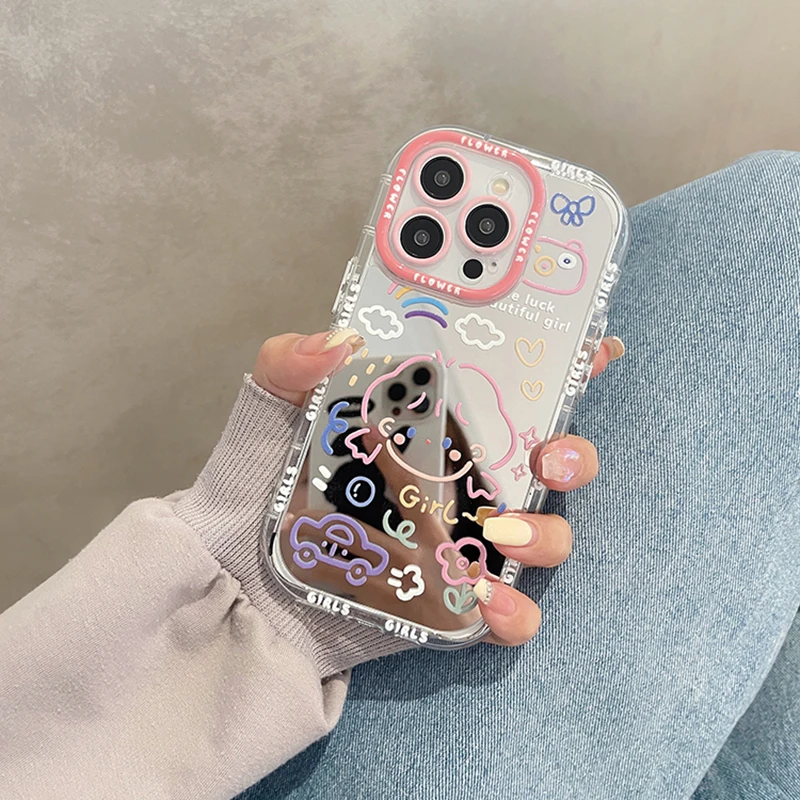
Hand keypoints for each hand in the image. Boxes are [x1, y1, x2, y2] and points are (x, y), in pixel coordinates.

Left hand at [254, 328, 623, 647]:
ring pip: (546, 535)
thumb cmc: (262, 488)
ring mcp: (464, 541)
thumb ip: (290, 363)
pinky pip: (511, 612)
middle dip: (573, 453)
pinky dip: (515, 609)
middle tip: (549, 454)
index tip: (595, 349)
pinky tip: (487, 598)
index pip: (513, 389)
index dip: (564, 368)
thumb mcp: (270, 412)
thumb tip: (341, 339)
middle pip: (552, 462)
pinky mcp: (454, 599)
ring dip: (545, 532)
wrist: (240, 584)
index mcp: (435, 425)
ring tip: (500, 532)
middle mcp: (463, 479)